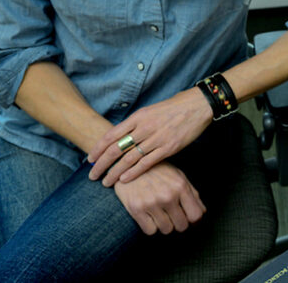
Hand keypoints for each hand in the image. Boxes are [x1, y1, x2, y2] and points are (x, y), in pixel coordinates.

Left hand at [88, 88, 210, 185]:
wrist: (197, 105)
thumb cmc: (174, 107)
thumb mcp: (151, 110)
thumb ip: (136, 123)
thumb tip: (122, 135)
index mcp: (138, 117)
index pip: (111, 135)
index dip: (98, 148)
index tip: (90, 159)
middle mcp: (144, 127)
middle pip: (116, 148)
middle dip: (101, 164)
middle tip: (92, 175)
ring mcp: (156, 138)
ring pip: (128, 158)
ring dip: (115, 172)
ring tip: (106, 181)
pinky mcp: (168, 148)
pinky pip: (146, 163)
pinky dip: (133, 172)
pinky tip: (124, 180)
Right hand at [112, 161, 205, 234]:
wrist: (129, 164)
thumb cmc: (157, 171)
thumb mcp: (178, 176)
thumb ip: (192, 193)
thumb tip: (202, 213)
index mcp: (180, 186)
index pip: (196, 216)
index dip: (192, 219)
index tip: (186, 217)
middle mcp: (168, 195)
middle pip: (182, 226)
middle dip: (178, 223)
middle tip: (172, 215)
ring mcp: (151, 202)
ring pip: (166, 230)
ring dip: (164, 225)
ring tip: (159, 213)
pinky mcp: (136, 209)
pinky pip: (150, 231)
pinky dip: (150, 226)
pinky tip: (149, 215)